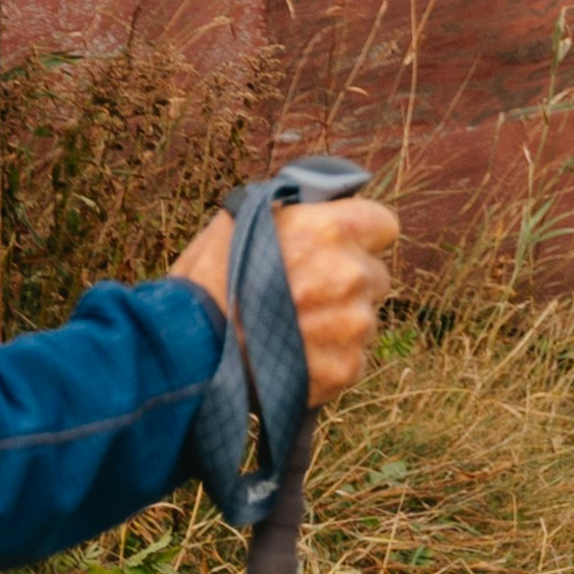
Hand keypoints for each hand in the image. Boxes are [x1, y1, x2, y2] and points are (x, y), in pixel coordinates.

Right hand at [164, 189, 401, 411]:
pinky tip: (292, 353)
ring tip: (291, 327)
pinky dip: (328, 357)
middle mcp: (351, 275)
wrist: (189, 348)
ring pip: (362, 318)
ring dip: (337, 322)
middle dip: (345, 282)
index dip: (362, 234)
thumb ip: (290, 213)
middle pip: (373, 275)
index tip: (343, 245)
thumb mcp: (239, 222)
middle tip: (304, 292)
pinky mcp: (348, 367)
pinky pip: (352, 357)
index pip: (384, 224)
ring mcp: (355, 325)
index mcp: (330, 230)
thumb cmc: (206, 281)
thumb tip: (313, 206)